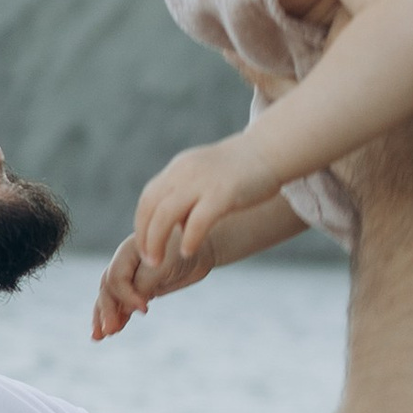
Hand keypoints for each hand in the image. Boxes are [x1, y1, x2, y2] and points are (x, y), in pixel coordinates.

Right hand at [92, 224, 220, 339]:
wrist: (199, 252)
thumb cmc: (182, 253)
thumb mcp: (165, 266)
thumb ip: (143, 284)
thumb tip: (123, 309)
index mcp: (126, 252)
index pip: (116, 278)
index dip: (126, 296)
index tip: (145, 310)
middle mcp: (123, 265)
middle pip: (107, 289)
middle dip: (106, 311)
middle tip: (110, 331)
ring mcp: (128, 278)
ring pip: (109, 298)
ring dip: (104, 317)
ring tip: (99, 337)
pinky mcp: (137, 290)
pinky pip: (121, 305)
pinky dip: (116, 317)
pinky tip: (111, 332)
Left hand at [132, 133, 270, 274]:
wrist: (270, 150)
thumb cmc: (240, 170)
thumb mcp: (203, 176)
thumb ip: (185, 196)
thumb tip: (174, 225)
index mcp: (178, 169)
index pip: (148, 199)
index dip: (141, 225)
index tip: (144, 247)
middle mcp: (185, 173)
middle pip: (151, 207)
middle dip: (145, 237)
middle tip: (148, 260)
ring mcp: (203, 182)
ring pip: (166, 214)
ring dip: (157, 241)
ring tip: (158, 262)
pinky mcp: (223, 193)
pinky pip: (198, 220)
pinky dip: (188, 238)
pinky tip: (188, 252)